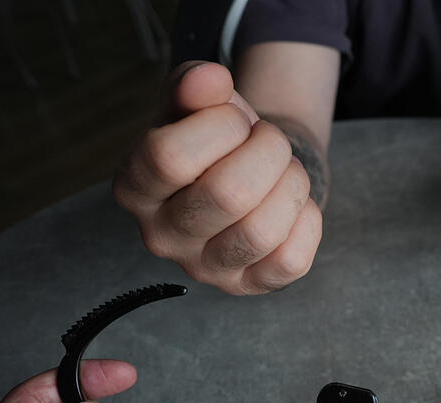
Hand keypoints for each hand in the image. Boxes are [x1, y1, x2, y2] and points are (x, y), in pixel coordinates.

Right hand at [114, 61, 321, 294]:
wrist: (251, 172)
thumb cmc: (218, 137)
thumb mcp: (199, 102)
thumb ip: (195, 82)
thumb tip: (208, 78)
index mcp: (134, 186)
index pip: (168, 157)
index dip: (220, 125)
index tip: (234, 118)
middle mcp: (161, 236)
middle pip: (227, 194)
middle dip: (268, 151)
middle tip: (270, 141)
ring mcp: (206, 268)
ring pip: (261, 232)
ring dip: (291, 185)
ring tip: (284, 170)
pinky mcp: (248, 285)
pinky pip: (291, 261)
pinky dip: (306, 221)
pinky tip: (293, 205)